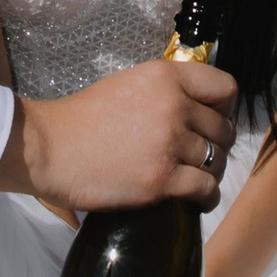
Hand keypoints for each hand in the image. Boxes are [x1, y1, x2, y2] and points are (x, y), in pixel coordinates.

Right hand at [0, 58, 235, 215]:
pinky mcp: (161, 180)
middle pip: (224, 129)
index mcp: (166, 77)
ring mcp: (170, 144)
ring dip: (210, 172)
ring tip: (195, 178)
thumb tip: (196, 107)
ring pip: (217, 161)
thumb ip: (165, 91)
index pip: (225, 88)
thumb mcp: (129, 84)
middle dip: (217, 144)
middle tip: (201, 155)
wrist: (51, 149)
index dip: (225, 107)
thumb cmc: (82, 118)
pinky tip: (197, 200)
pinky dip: (206, 198)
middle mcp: (174, 107)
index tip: (215, 119)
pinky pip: (205, 190)